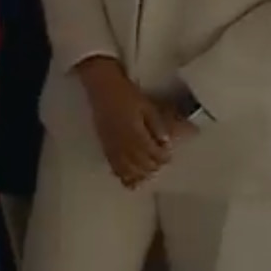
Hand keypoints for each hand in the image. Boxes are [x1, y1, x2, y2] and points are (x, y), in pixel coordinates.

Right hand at [77, 59, 172, 187]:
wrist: (102, 89)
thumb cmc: (126, 94)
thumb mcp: (147, 106)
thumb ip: (157, 125)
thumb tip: (166, 143)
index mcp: (136, 133)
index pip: (153, 153)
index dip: (163, 157)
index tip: (168, 155)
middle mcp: (123, 144)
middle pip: (141, 164)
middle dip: (153, 166)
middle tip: (159, 162)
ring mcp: (112, 147)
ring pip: (128, 169)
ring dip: (139, 174)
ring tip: (147, 173)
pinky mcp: (105, 147)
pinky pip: (114, 167)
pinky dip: (123, 175)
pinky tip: (129, 181)